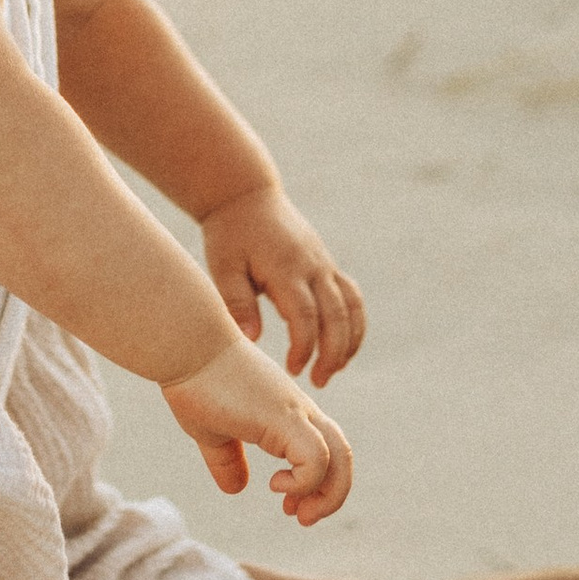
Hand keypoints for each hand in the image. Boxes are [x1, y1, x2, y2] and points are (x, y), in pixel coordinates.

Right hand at [163, 332, 351, 525]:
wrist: (187, 347)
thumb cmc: (194, 381)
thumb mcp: (211, 432)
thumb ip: (226, 459)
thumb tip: (236, 488)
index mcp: (288, 415)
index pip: (326, 451)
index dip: (318, 485)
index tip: (290, 505)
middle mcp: (300, 412)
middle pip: (343, 455)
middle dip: (332, 495)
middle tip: (303, 518)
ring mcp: (295, 412)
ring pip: (340, 456)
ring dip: (327, 494)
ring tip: (297, 512)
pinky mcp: (284, 417)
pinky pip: (316, 457)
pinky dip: (305, 481)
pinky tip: (275, 485)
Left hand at [199, 184, 364, 384]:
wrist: (245, 197)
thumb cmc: (230, 235)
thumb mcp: (224, 267)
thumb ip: (237, 302)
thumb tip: (251, 339)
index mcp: (286, 268)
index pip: (305, 315)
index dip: (304, 347)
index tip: (293, 370)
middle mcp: (313, 266)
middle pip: (337, 315)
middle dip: (332, 353)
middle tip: (318, 382)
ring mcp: (324, 264)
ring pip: (352, 307)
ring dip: (349, 342)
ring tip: (333, 370)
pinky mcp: (328, 265)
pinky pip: (352, 297)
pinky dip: (354, 323)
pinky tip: (343, 346)